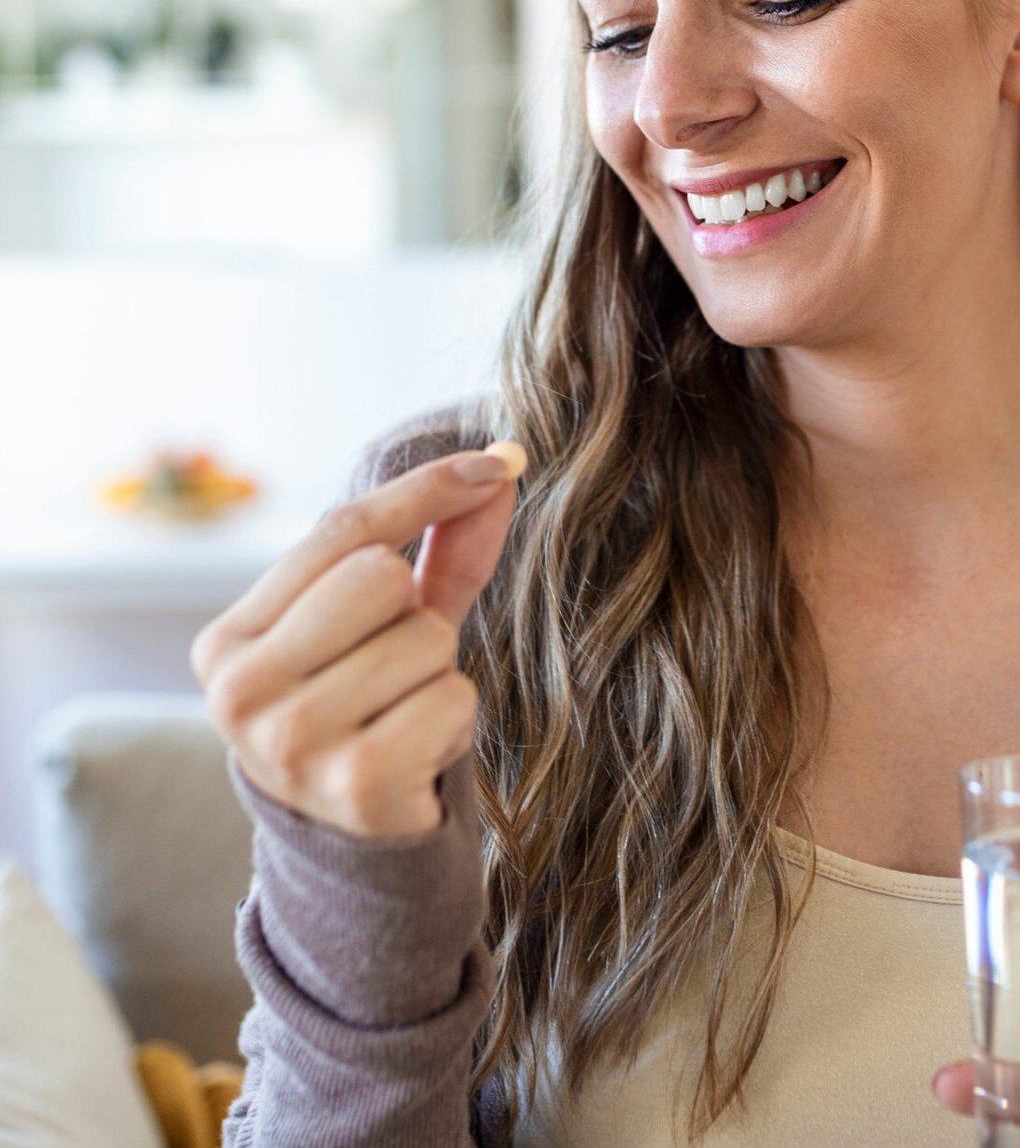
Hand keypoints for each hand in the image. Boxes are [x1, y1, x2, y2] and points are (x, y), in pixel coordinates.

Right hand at [190, 442, 524, 837]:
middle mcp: (238, 691)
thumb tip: (501, 463)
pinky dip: (455, 718)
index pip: (340, 531)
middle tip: (393, 670)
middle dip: (414, 613)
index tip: (495, 462)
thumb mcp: (394, 623)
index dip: (426, 489)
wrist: (362, 846)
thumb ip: (441, 546)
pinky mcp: (355, 786)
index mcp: (228, 640)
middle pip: (379, 574)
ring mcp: (290, 743)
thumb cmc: (373, 711)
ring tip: (403, 715)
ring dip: (438, 672)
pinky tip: (420, 753)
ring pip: (423, 637)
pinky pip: (451, 697)